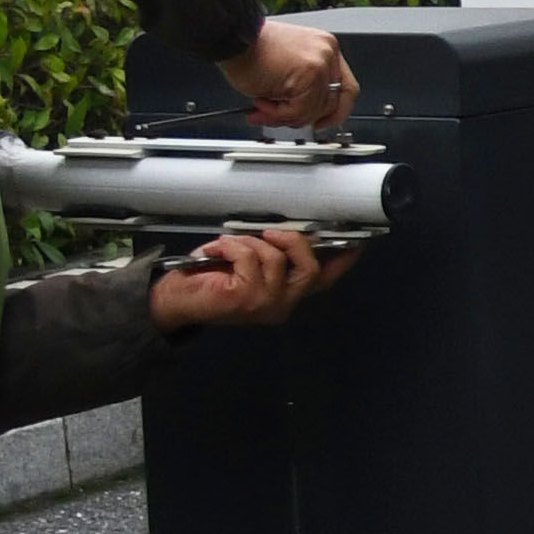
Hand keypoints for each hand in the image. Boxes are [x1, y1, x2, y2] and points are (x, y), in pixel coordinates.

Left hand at [151, 227, 355, 330]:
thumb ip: (272, 254)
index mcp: (286, 295)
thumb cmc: (209, 280)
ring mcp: (266, 304)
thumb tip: (288, 230)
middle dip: (293, 242)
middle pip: (310, 268)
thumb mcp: (248, 264)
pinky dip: (231, 246)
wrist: (177, 301)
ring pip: (276, 258)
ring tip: (227, 248)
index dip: (342, 261)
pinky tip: (215, 252)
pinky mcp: (247, 298)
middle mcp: (282, 304)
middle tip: (270, 232)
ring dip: (249, 243)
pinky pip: (250, 256)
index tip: (357, 242)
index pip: (323, 280)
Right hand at [228, 20, 353, 131]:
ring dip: (283, 115)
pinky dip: (277, 113)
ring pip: (314, 110)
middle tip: (276, 117)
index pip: (346, 88)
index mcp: (326, 48)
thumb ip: (305, 88)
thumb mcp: (288, 69)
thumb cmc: (251, 51)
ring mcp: (321, 63)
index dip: (335, 112)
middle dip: (301, 118)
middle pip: (331, 104)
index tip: (320, 122)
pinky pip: (299, 111)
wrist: (233, 39)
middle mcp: (328, 53)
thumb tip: (308, 116)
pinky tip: (261, 101)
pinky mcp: (309, 74)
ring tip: (262, 105)